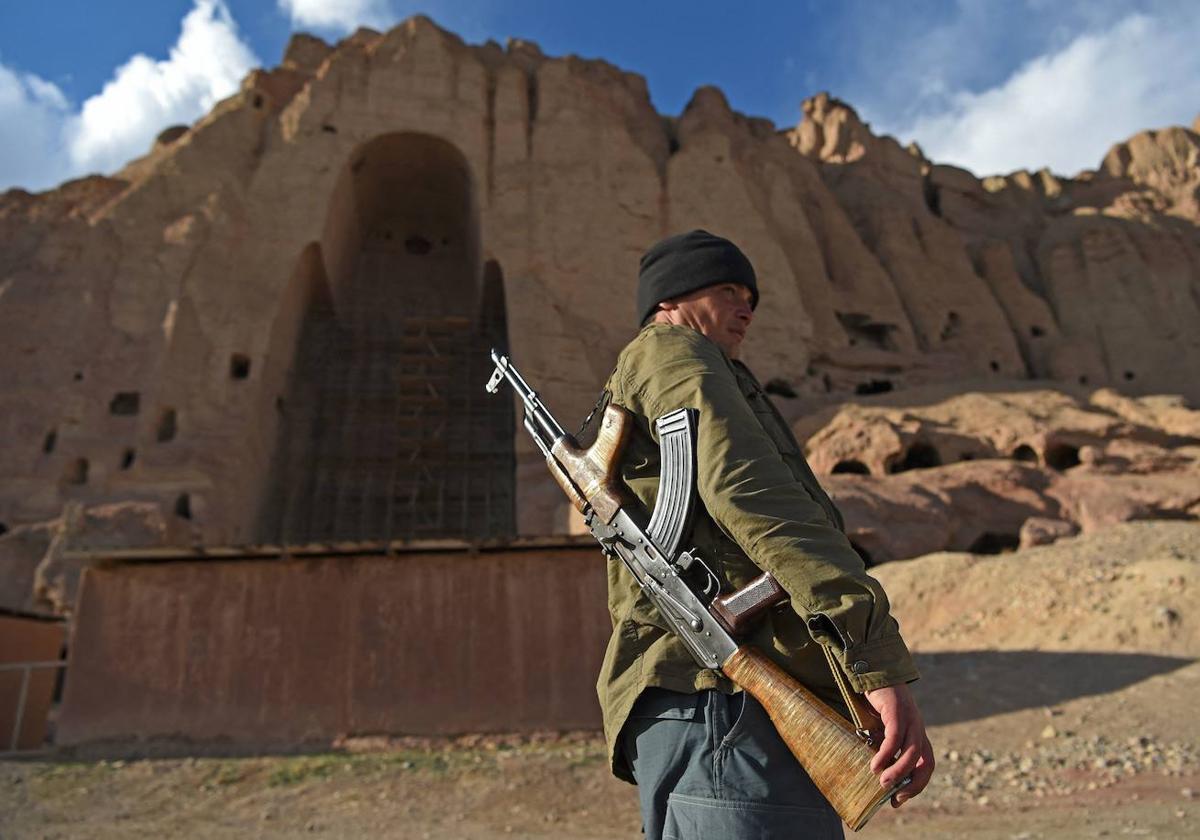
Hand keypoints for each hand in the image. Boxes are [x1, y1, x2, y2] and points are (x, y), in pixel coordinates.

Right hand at [863, 682, 934, 806]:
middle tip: (895, 797)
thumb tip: (876, 771)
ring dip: (898, 771)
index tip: (899, 800)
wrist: (876, 674)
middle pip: (926, 762)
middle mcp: (918, 729)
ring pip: (912, 752)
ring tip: (882, 783)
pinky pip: (895, 738)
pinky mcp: (897, 712)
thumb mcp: (883, 729)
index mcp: (917, 734)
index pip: (927, 765)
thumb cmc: (878, 705)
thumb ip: (885, 746)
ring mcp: (910, 719)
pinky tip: (875, 764)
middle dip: (913, 784)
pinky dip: (886, 754)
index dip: (917, 785)